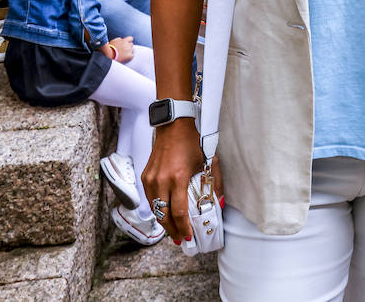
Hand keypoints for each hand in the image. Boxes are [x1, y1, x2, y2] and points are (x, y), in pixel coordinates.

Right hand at [106, 36, 133, 61]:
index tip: (126, 43)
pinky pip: (132, 55)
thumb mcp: (113, 41)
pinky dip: (129, 57)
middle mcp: (128, 45)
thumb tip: (121, 39)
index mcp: (124, 40)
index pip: (131, 38)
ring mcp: (129, 50)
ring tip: (123, 54)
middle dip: (128, 47)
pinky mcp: (130, 56)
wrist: (109, 55)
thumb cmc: (109, 49)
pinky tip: (125, 58)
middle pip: (131, 44)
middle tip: (123, 50)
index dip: (129, 41)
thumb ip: (118, 39)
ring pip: (132, 50)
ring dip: (129, 52)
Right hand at [142, 119, 216, 243]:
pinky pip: (150, 198)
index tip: (188, 237)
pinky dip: (157, 208)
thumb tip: (218, 204)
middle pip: (163, 215)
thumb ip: (215, 184)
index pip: (178, 212)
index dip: (183, 227)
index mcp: (177, 178)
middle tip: (180, 240)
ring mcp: (150, 179)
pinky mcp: (145, 176)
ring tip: (173, 230)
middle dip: (172, 230)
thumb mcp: (208, 161)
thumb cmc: (192, 142)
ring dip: (163, 222)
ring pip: (155, 209)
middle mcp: (161, 181)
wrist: (173, 125)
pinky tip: (165, 213)